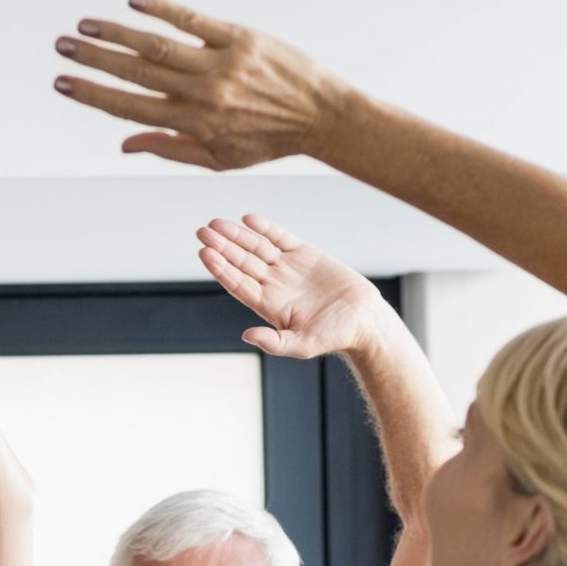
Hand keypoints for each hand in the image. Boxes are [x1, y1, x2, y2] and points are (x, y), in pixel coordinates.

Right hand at [54, 0, 348, 170]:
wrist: (320, 116)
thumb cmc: (267, 141)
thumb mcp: (218, 158)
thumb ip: (169, 149)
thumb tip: (124, 144)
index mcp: (195, 125)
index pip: (131, 108)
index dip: (93, 95)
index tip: (63, 83)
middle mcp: (203, 94)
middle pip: (136, 72)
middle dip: (94, 60)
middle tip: (62, 47)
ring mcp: (220, 63)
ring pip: (157, 44)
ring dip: (117, 34)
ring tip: (85, 26)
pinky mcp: (239, 38)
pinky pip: (193, 20)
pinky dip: (161, 10)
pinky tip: (134, 3)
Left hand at [197, 216, 386, 359]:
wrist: (363, 320)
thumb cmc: (333, 336)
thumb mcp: (303, 345)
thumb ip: (274, 342)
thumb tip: (246, 335)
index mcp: (268, 305)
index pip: (238, 283)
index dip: (220, 268)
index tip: (205, 253)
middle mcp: (273, 283)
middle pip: (242, 261)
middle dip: (222, 246)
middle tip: (202, 231)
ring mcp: (288, 267)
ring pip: (256, 247)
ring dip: (237, 235)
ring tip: (217, 223)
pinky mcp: (305, 253)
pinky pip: (280, 237)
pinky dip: (265, 228)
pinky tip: (248, 220)